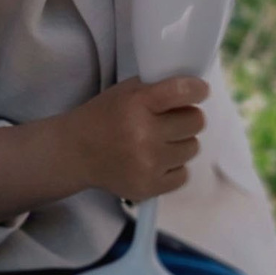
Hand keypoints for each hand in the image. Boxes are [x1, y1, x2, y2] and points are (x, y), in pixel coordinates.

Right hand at [68, 76, 208, 201]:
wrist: (76, 152)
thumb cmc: (104, 116)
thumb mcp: (126, 91)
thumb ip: (158, 87)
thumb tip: (194, 89)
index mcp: (137, 104)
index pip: (183, 92)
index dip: (197, 90)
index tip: (199, 91)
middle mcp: (143, 134)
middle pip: (195, 122)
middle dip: (188, 118)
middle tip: (172, 120)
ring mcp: (147, 164)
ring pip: (192, 148)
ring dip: (181, 143)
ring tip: (160, 141)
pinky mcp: (148, 187)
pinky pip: (183, 174)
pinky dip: (174, 167)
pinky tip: (156, 160)